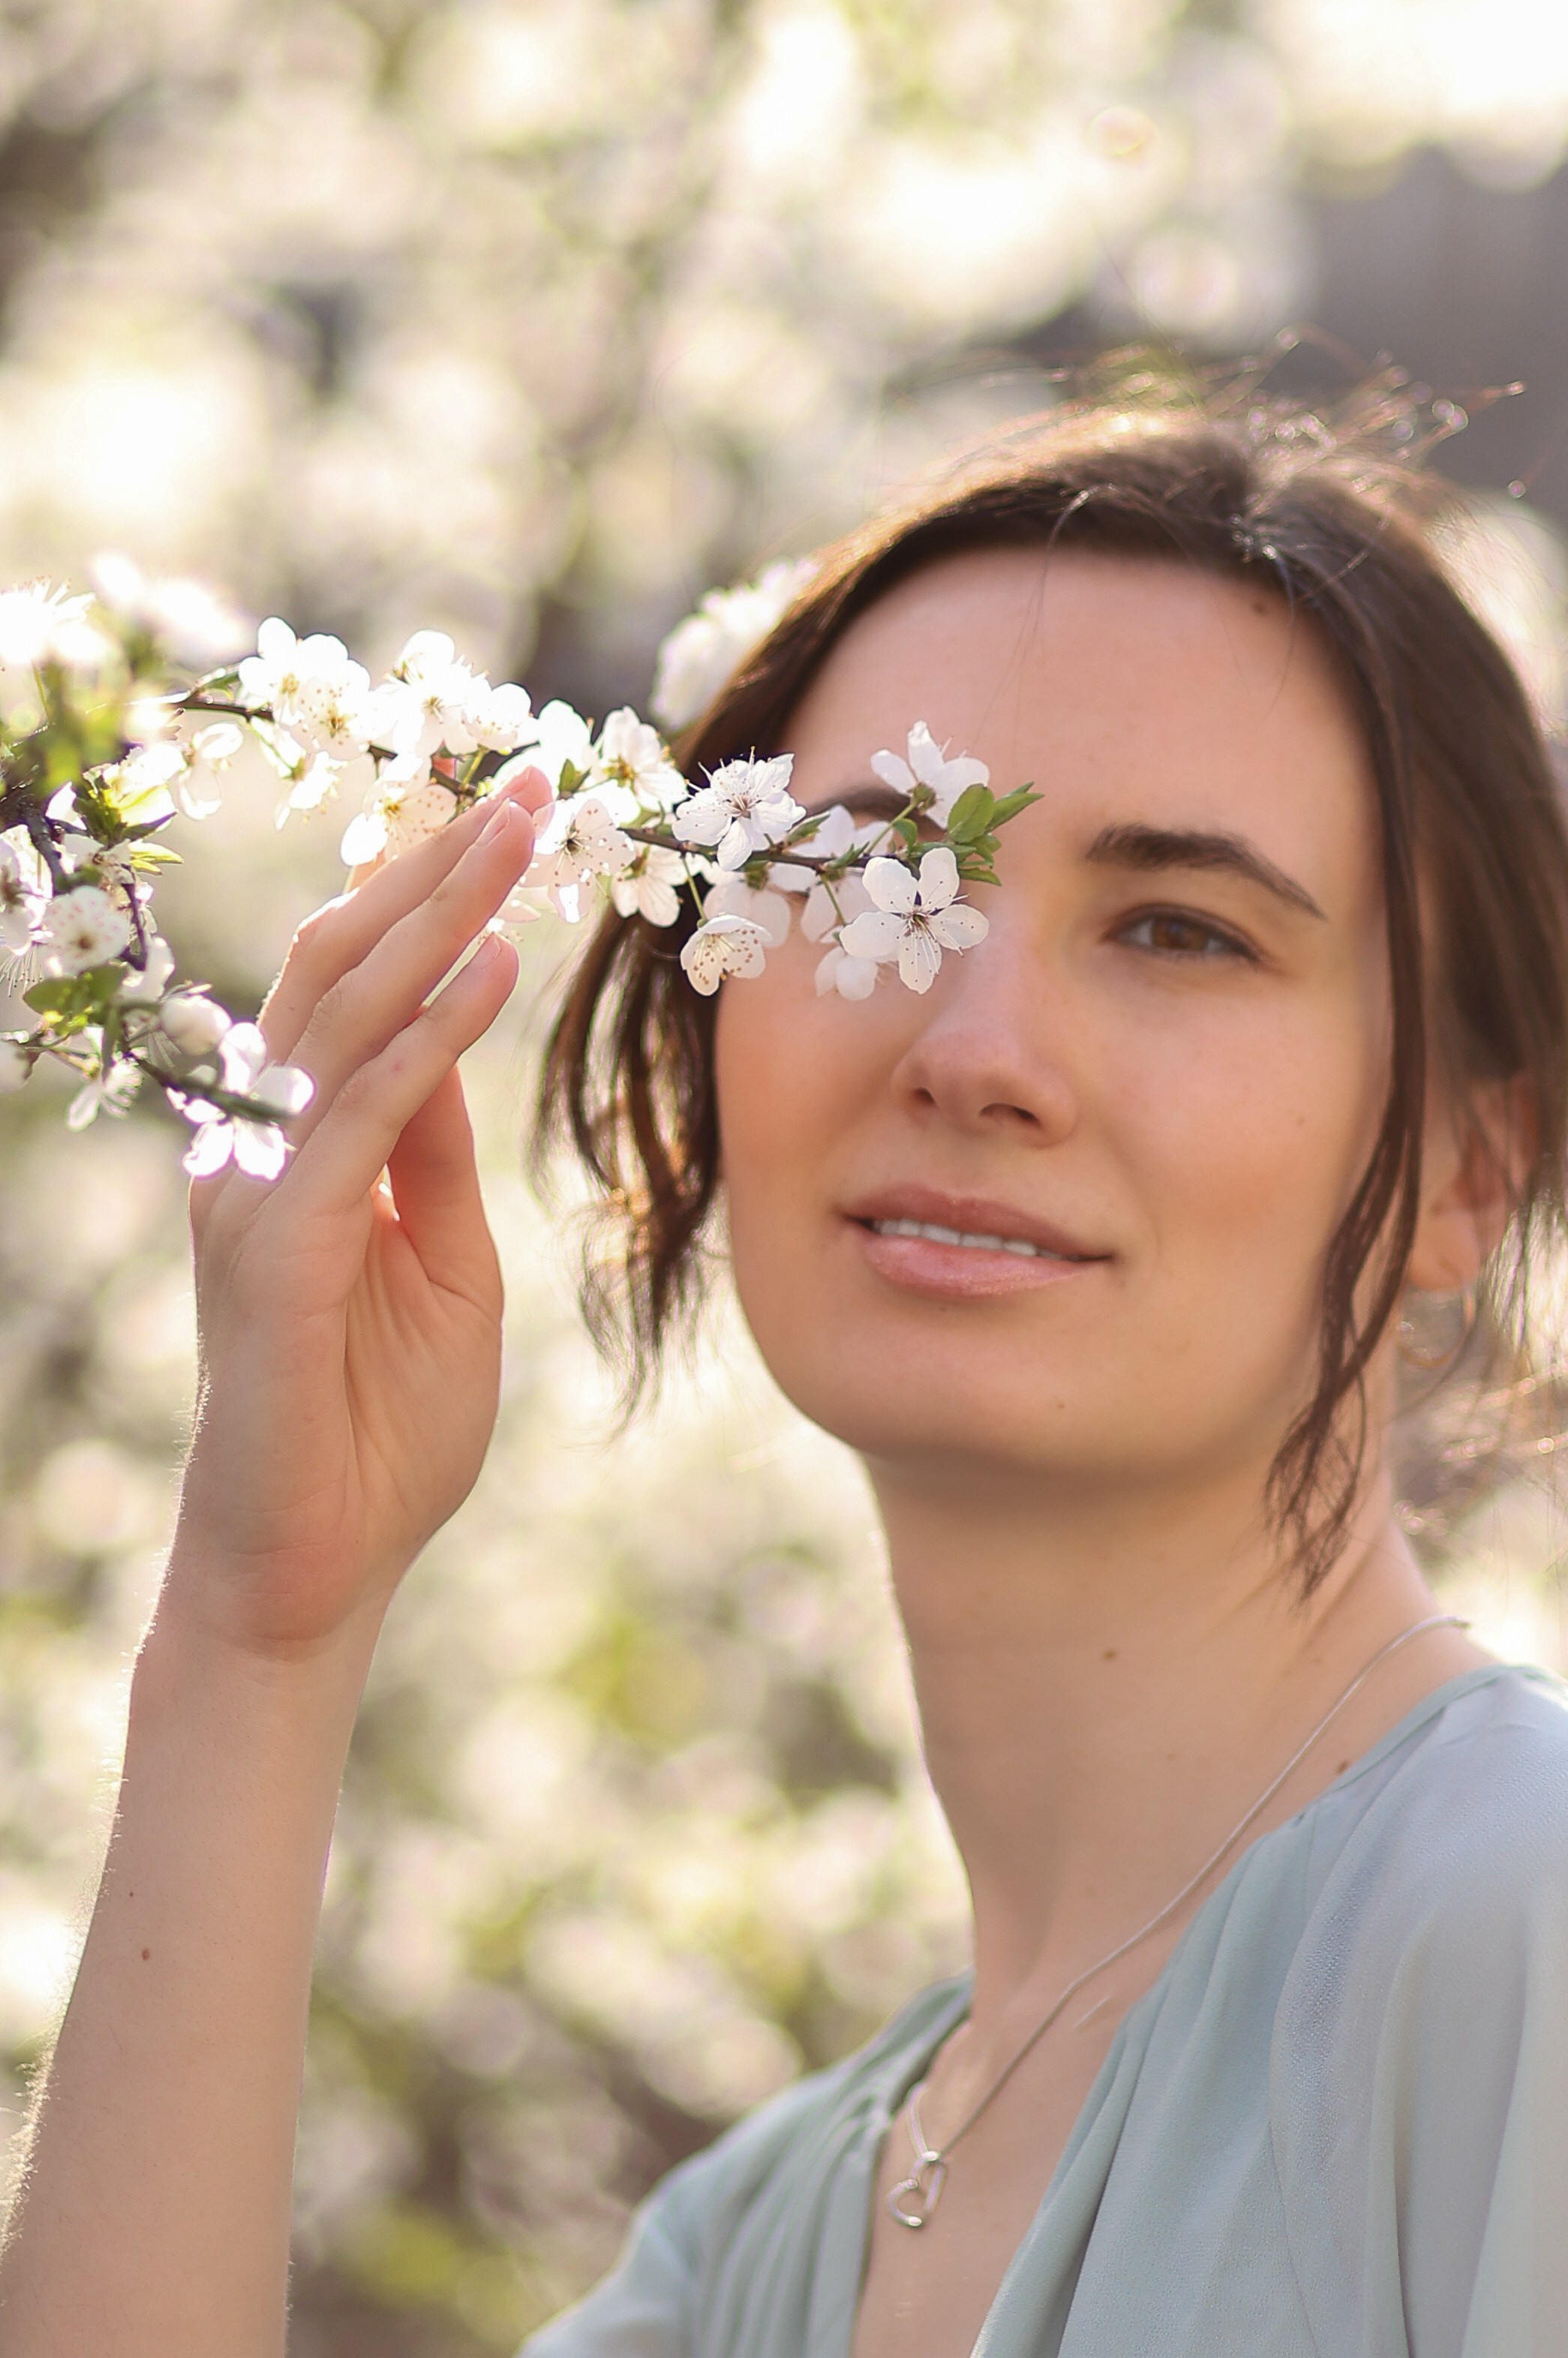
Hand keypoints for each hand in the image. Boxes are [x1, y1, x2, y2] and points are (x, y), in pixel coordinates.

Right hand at [166, 774, 549, 1661]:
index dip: (426, 900)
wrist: (314, 1575)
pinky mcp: (276, 1251)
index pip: (356, 990)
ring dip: (436, 916)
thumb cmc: (378, 1432)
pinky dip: (429, 1037)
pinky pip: (360, 1117)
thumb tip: (453, 1044)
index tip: (505, 818)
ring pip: (345, 1016)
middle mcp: (260, 1145)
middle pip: (342, 969)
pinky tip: (490, 968)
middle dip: (433, 870)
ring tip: (513, 831)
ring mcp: (259, 1192)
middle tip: (520, 782)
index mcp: (300, 1146)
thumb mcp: (441, 1268)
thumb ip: (431, 1158)